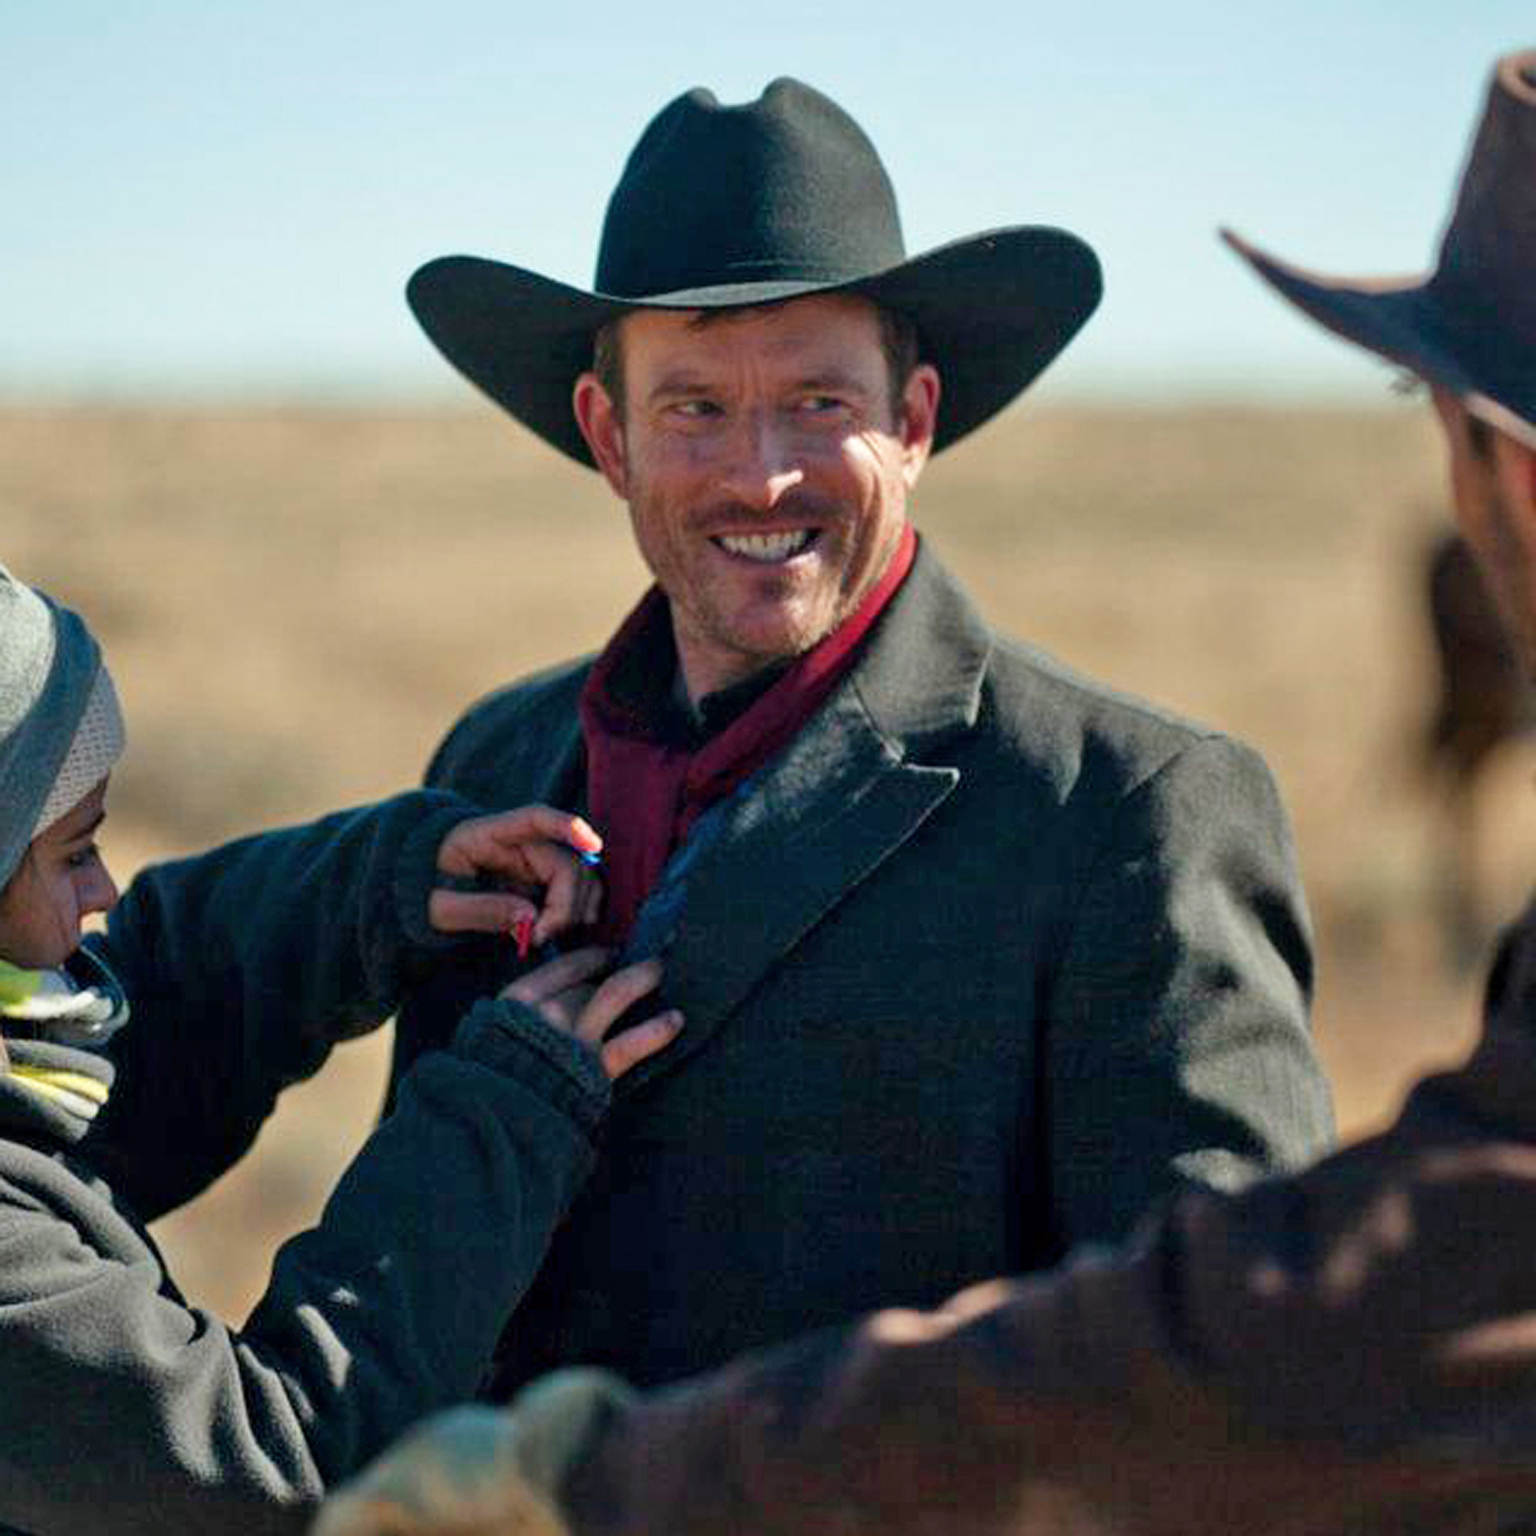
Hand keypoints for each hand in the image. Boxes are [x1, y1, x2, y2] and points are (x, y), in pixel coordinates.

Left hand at [429, 805, 602, 945]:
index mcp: (490, 834)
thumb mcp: (439, 907)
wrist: (421, 890)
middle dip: (565, 905)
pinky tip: (552, 932)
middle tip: (536, 938)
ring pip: (581, 879)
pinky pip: (576, 893)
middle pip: (568, 863)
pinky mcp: (543, 881)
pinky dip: (575, 914)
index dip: (568, 827)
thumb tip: (530, 918)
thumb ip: (481, 910)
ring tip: (540, 937)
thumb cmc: (424, 891)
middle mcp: (522, 843)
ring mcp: (536, 861)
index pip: (536, 818)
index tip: (594, 845)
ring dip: (574, 911)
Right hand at [500, 947, 681, 1079]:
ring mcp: (573, 1037)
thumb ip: (526, 1013)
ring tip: (659, 971)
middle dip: (622, 966)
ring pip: (615, 993)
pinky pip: (632, 1043)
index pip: (567, 965)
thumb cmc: (499, 1076)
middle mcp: (547, 1010)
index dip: (595, 957)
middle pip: (592, 980)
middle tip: (648, 960)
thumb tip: (564, 996)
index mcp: (519, 998)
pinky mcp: (594, 1067)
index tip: (612, 955)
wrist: (499, 1119)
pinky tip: (676, 1020)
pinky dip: (657, 1030)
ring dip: (642, 978)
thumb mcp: (497, 1033)